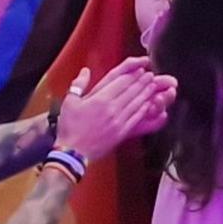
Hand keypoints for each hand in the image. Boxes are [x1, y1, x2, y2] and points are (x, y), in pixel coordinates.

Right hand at [52, 57, 176, 154]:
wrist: (72, 153)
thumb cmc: (69, 128)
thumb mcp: (69, 103)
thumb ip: (78, 85)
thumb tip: (85, 71)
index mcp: (100, 99)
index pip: (121, 82)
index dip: (133, 75)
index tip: (140, 69)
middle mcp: (111, 108)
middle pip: (132, 91)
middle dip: (143, 81)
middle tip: (150, 75)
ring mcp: (118, 121)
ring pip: (136, 103)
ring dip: (146, 93)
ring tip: (153, 86)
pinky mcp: (121, 133)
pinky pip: (136, 118)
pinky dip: (144, 109)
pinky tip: (149, 104)